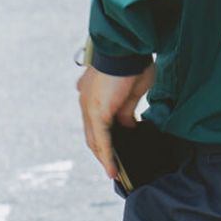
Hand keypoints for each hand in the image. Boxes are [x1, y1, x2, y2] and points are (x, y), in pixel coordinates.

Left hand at [77, 63, 154, 179]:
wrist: (126, 49)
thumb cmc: (133, 62)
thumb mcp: (133, 89)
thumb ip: (127, 109)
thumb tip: (127, 125)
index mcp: (93, 93)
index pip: (97, 120)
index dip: (105, 135)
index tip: (116, 146)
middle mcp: (86, 101)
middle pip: (93, 133)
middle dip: (104, 150)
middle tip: (115, 164)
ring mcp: (89, 108)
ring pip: (95, 139)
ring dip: (105, 157)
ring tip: (115, 171)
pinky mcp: (96, 113)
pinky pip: (101, 140)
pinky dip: (107, 156)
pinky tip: (113, 169)